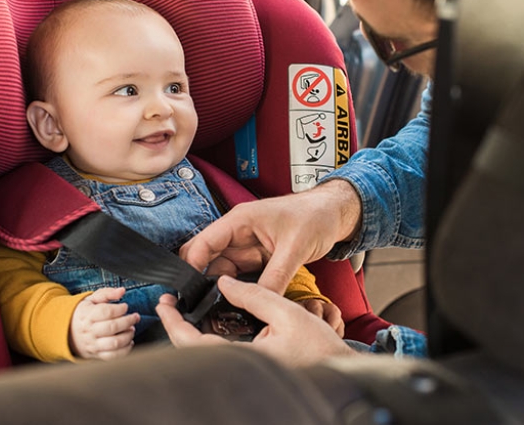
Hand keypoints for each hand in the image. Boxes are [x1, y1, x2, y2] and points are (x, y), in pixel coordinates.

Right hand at [70, 287, 139, 360]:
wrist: (68, 332)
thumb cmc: (85, 314)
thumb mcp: (92, 299)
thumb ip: (107, 293)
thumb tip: (121, 291)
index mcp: (87, 315)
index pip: (105, 312)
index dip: (119, 308)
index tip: (125, 306)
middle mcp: (89, 331)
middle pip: (112, 327)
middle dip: (128, 321)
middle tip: (135, 317)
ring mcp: (93, 344)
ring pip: (114, 343)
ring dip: (128, 335)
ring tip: (131, 329)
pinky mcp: (97, 355)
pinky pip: (113, 356)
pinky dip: (125, 350)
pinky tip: (129, 341)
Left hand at [156, 276, 357, 365]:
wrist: (339, 369)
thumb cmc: (319, 347)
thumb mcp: (288, 312)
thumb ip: (254, 295)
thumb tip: (225, 282)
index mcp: (245, 358)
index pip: (194, 343)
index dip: (174, 323)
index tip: (165, 304)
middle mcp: (240, 368)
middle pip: (194, 351)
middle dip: (177, 326)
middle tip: (170, 304)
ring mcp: (244, 370)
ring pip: (206, 353)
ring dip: (191, 332)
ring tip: (185, 309)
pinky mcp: (251, 368)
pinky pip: (220, 354)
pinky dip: (209, 337)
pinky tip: (210, 321)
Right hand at [179, 179, 361, 293]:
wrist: (334, 213)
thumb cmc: (315, 216)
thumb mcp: (295, 248)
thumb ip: (276, 277)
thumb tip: (259, 301)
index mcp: (240, 221)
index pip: (203, 243)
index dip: (192, 267)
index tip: (188, 293)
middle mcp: (239, 233)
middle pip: (207, 259)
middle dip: (201, 282)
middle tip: (201, 308)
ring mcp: (247, 246)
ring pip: (222, 271)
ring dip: (220, 289)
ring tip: (218, 311)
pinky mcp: (257, 257)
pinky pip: (240, 276)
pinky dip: (237, 290)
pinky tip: (237, 304)